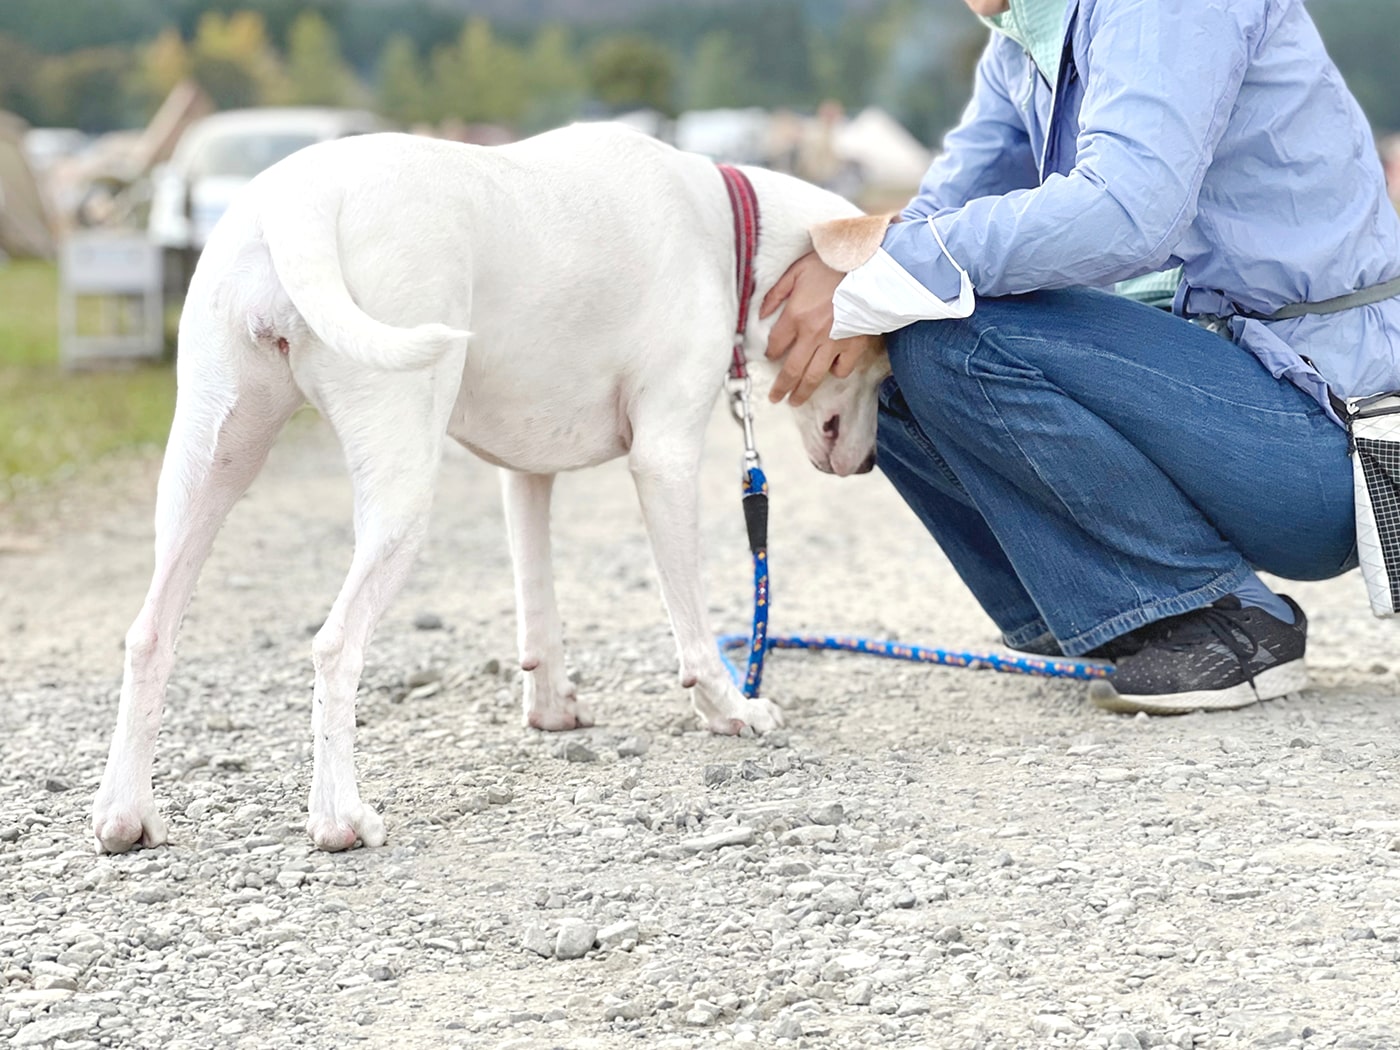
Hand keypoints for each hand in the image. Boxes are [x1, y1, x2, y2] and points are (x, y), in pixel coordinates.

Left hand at [761, 252, 881, 405]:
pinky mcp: (854, 345)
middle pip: (791, 370)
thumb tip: (761, 313)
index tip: (770, 357)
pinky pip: (842, 369)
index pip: (776, 344)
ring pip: (814, 376)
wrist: (871, 267)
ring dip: (803, 391)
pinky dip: (836, 372)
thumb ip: (776, 293)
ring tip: (797, 400)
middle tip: (776, 398)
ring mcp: (834, 343)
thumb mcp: (797, 270)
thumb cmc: (834, 264)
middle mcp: (812, 335)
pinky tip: (831, 370)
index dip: (770, 353)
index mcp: (796, 316)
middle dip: (781, 387)